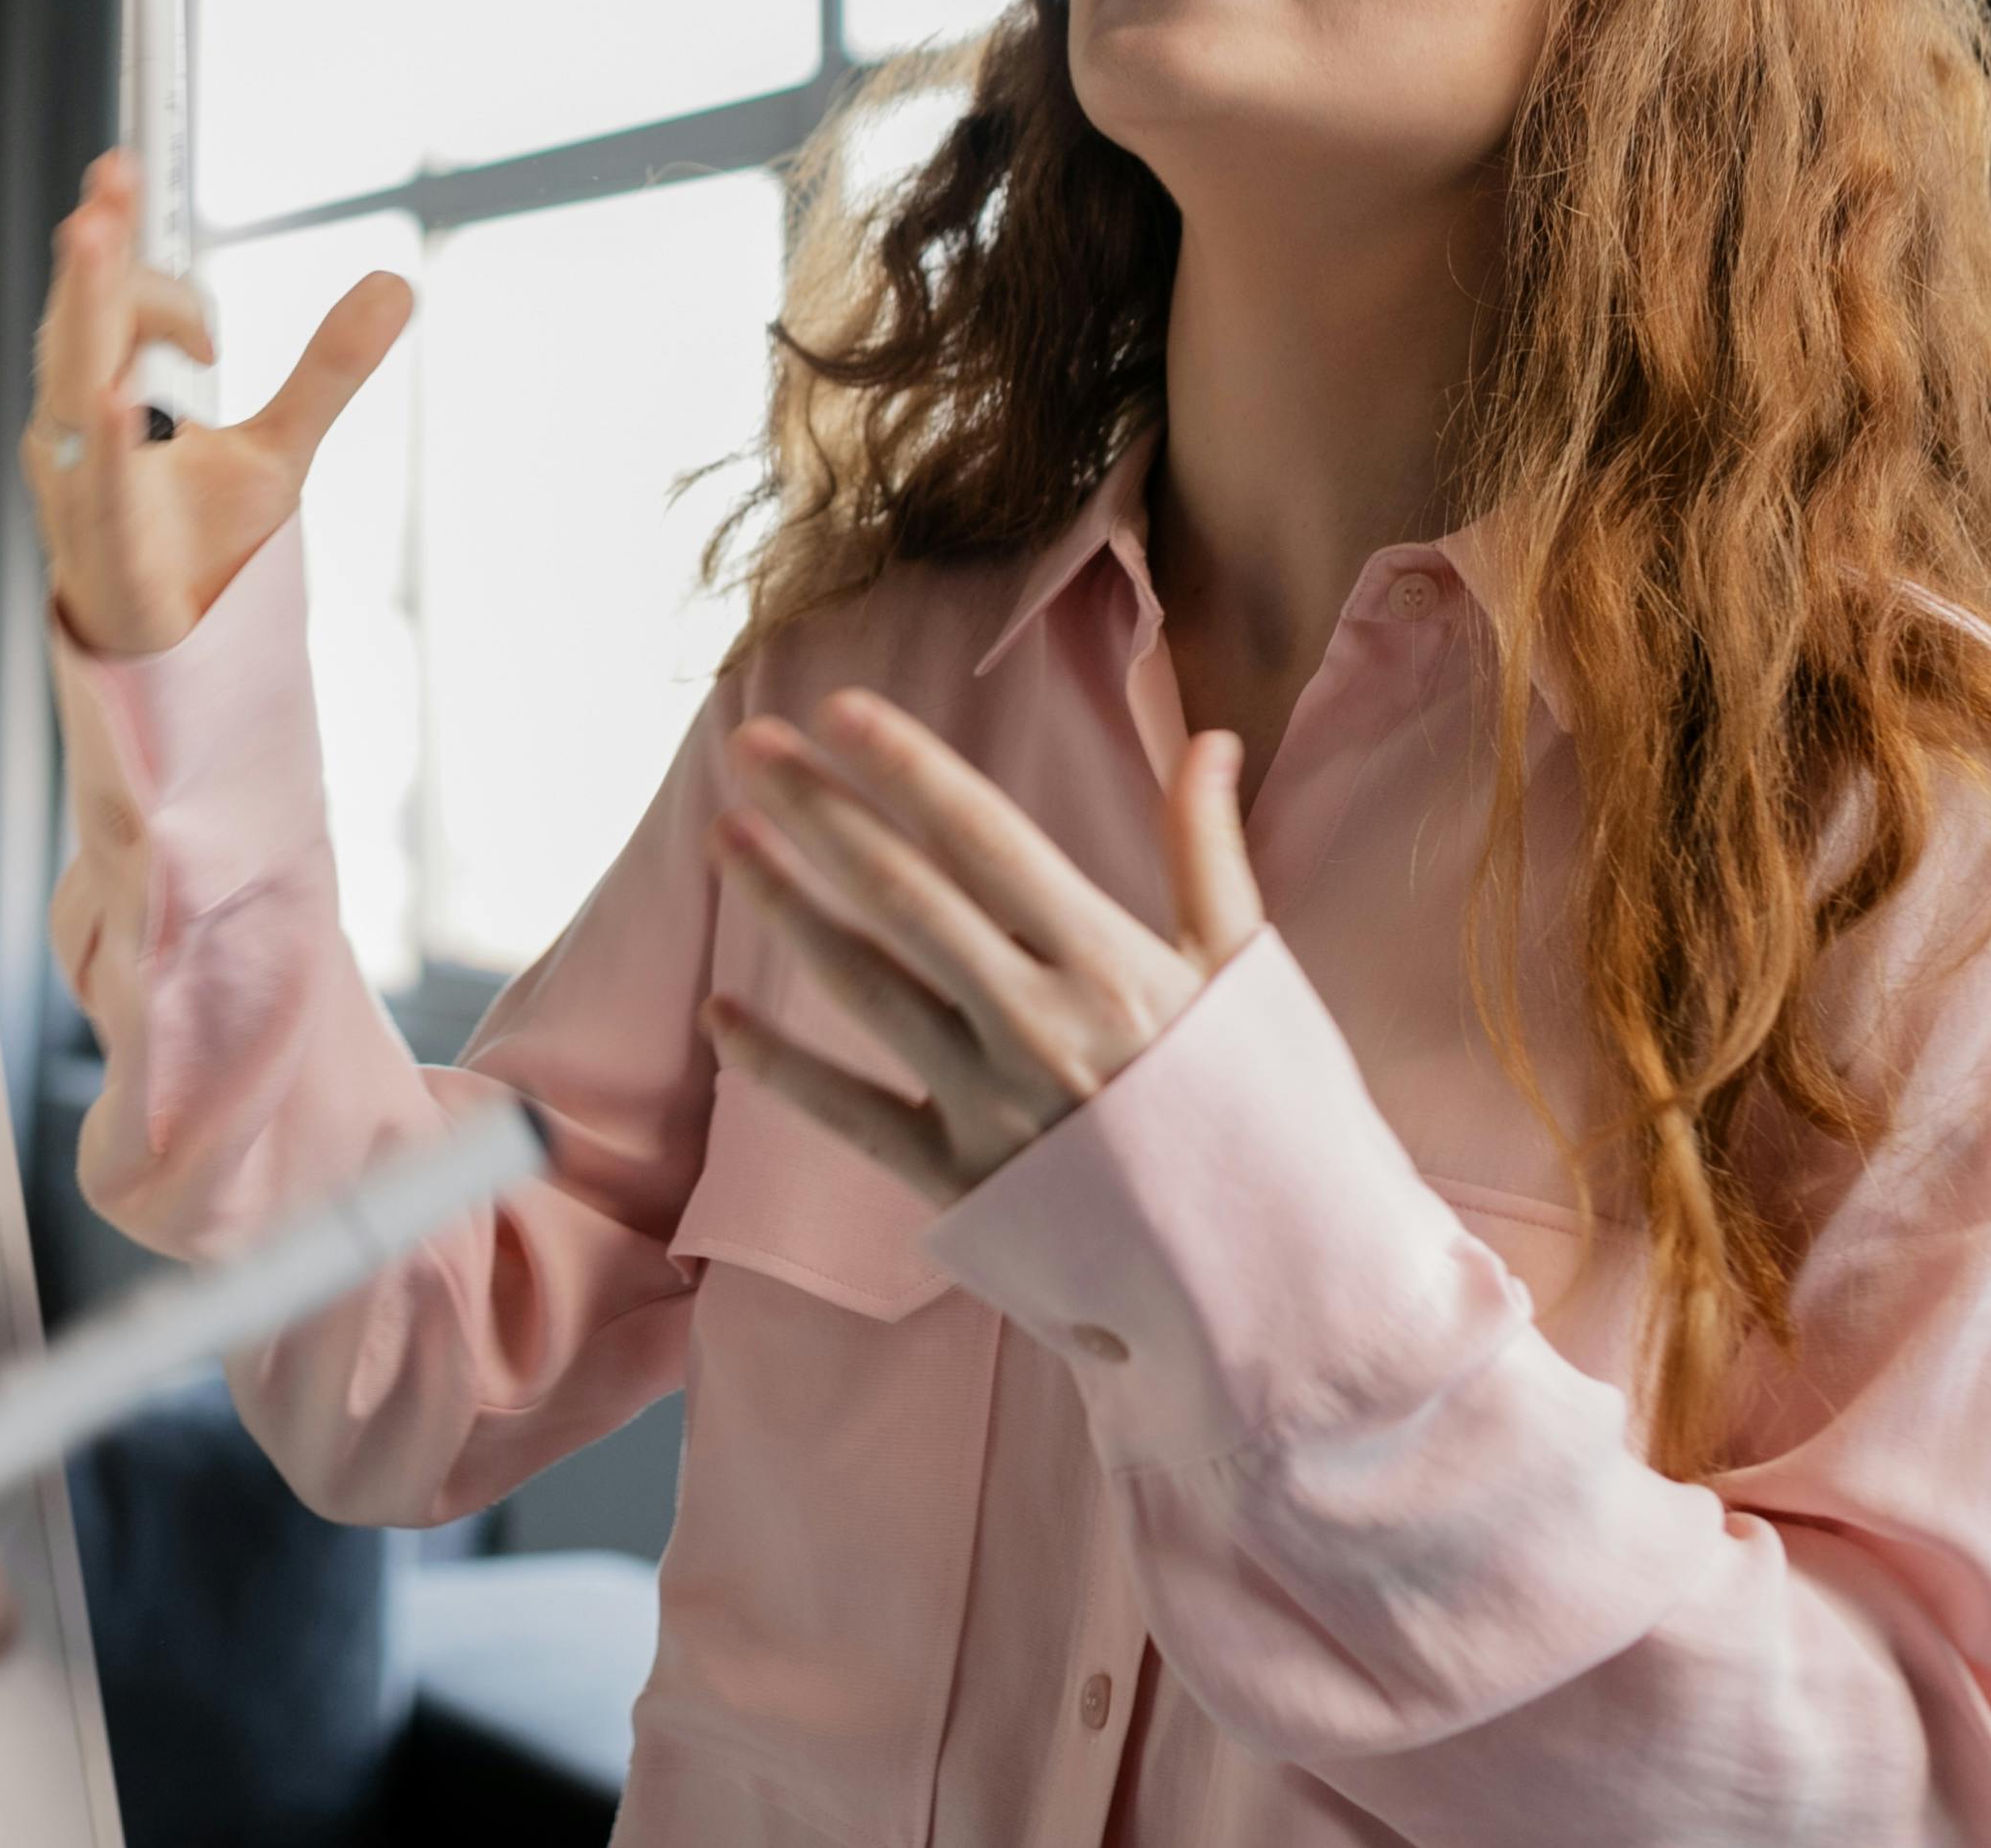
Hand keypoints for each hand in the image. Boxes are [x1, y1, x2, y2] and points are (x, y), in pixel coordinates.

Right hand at [27, 147, 408, 657]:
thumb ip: (328, 370)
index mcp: (104, 397)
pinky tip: (125, 405)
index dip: (116, 238)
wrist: (174, 656)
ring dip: (85, 313)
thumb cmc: (196, 547)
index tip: (123, 168)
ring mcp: (82, 487)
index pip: (106, 301)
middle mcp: (79, 433)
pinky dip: (113, 445)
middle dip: (93, 251)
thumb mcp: (280, 449)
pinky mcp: (109, 550)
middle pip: (80, 325)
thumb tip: (398, 284)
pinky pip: (107, 488)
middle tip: (109, 183)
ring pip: (77, 385)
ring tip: (94, 241)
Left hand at [701, 694, 1263, 1202]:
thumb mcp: (1245, 976)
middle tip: (750, 749)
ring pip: (865, 988)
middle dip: (822, 814)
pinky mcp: (959, 1184)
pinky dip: (778, 1065)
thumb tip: (1212, 739)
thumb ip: (1208, 852)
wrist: (1270, 1281)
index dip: (908, 769)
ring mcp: (993, 1108)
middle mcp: (1042, 1027)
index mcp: (1113, 966)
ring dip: (787, 907)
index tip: (839, 709)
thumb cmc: (1262, 1115)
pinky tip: (719, 1012)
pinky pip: (849, 1114)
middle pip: (906, 897)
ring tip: (727, 839)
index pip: (988, 839)